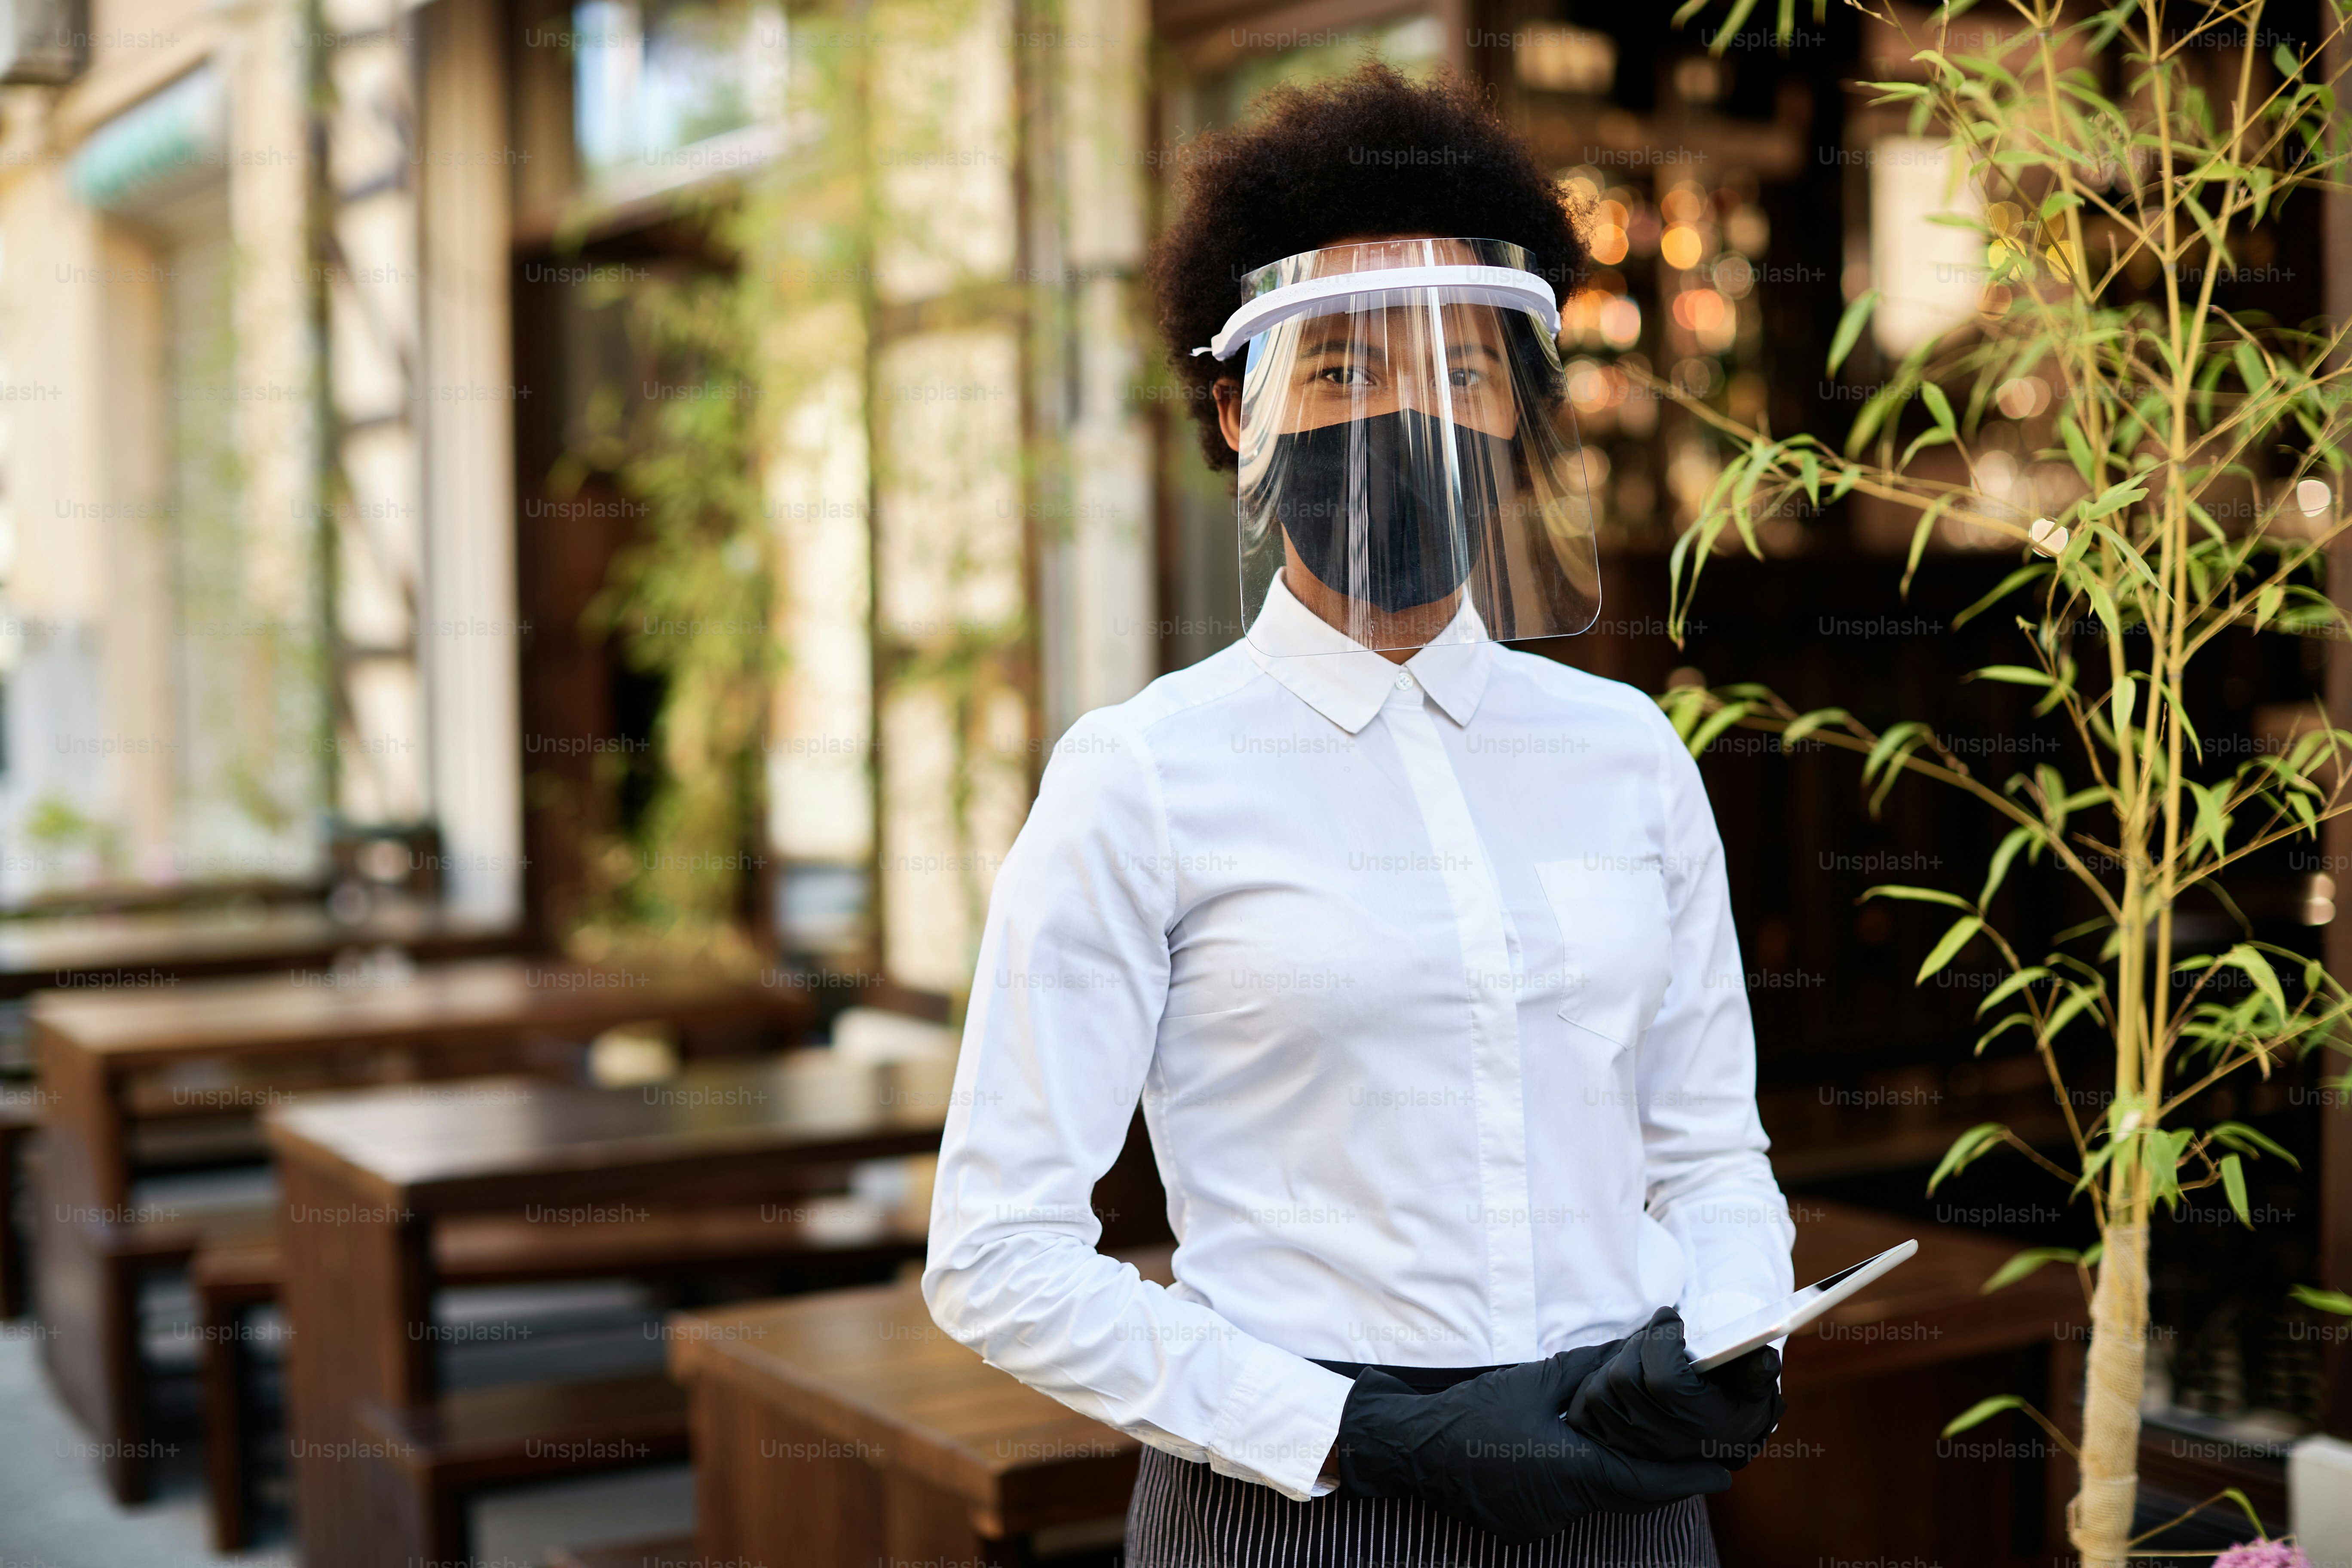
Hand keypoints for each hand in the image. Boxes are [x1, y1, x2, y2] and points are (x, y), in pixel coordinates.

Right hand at [1334, 1345, 1732, 1543]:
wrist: (1410, 1447)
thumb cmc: (1469, 1412)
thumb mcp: (1532, 1381)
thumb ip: (1586, 1371)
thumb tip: (1629, 1352)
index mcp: (1566, 1470)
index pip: (1641, 1483)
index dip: (1685, 1478)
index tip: (1722, 1473)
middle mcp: (1559, 1505)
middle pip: (1624, 1495)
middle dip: (1658, 1477)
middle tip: (1690, 1455)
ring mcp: (1540, 1521)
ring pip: (1597, 1500)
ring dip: (1616, 1477)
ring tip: (1632, 1447)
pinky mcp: (1524, 1525)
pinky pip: (1569, 1506)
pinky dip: (1583, 1485)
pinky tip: (1577, 1458)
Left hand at [1565, 1306, 1784, 1469]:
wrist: (1716, 1437)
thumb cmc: (1736, 1401)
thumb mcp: (1754, 1387)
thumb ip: (1757, 1371)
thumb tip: (1763, 1356)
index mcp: (1699, 1423)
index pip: (1663, 1378)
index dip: (1662, 1340)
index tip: (1671, 1320)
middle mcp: (1663, 1441)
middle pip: (1625, 1378)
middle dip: (1638, 1346)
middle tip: (1655, 1336)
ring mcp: (1633, 1447)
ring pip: (1602, 1389)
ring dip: (1617, 1362)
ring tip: (1642, 1356)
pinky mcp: (1610, 1447)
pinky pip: (1585, 1407)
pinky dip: (1597, 1382)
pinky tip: (1624, 1373)